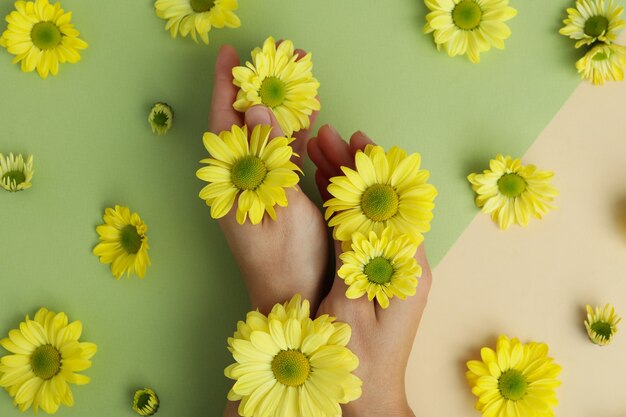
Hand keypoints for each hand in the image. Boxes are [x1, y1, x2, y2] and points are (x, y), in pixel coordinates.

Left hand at [208, 45, 328, 416]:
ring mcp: (260, 189)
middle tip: (284, 58)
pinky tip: (309, 118)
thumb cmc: (286, 259)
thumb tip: (253, 110)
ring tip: (302, 79)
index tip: (230, 54)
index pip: (224, 123)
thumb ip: (269, 155)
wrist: (294, 300)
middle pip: (248, 125)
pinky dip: (295, 135)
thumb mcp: (280, 204)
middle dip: (264, 89)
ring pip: (269, 138)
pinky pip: (284, 157)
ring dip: (284, 109)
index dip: (227, 87)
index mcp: (231, 183)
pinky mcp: (279, 197)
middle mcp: (241, 182)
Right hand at [309, 127, 431, 416]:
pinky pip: (361, 230)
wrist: (367, 395)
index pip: (389, 201)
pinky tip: (326, 186)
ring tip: (321, 150)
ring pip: (369, 211)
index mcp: (406, 265)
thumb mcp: (353, 304)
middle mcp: (406, 260)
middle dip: (353, 167)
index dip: (369, 169)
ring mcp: (392, 266)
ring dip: (345, 182)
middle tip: (327, 136)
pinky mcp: (378, 273)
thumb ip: (356, 255)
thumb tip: (354, 205)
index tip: (353, 139)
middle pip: (379, 200)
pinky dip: (342, 206)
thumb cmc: (358, 359)